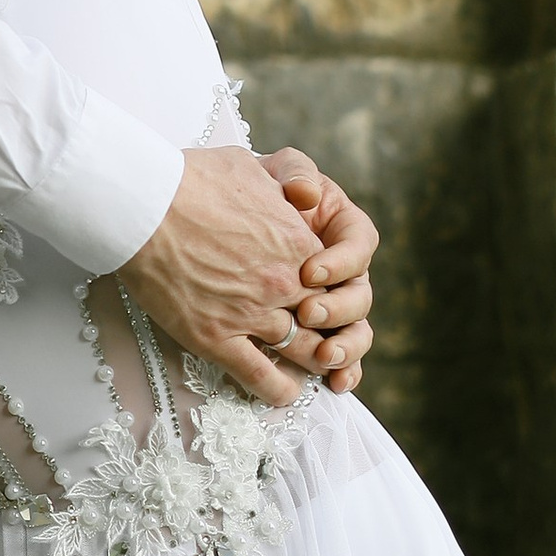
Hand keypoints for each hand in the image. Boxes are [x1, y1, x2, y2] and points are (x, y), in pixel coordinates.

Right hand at [120, 147, 323, 407]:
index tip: (319, 292)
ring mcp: (252, 314)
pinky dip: (278, 390)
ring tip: (308, 366)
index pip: (334, 278)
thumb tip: (299, 193)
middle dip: (325, 327)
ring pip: (301, 351)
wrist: (144, 205)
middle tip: (320, 334)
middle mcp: (284, 283)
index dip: (330, 288)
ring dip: (309, 361)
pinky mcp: (217, 338)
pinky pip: (261, 377)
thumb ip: (283, 183)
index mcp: (298, 243)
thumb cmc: (190, 178)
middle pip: (324, 318)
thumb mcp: (251, 167)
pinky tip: (284, 392)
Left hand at [255, 147, 375, 394]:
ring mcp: (326, 302)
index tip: (309, 270)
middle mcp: (338, 269)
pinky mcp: (310, 332)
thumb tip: (307, 193)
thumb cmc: (235, 192)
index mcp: (337, 228)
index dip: (342, 259)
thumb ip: (293, 172)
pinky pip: (337, 357)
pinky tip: (336, 384)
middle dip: (340, 309)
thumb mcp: (264, 172)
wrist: (194, 218)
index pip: (360, 243)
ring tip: (326, 357)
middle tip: (307, 313)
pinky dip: (344, 372)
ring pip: (355, 330)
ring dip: (348, 347)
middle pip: (360, 293)